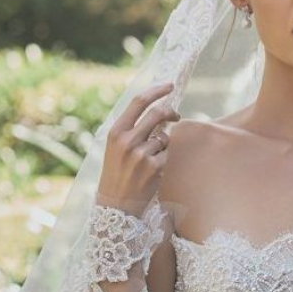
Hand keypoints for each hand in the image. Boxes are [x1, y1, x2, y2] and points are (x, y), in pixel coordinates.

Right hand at [96, 79, 180, 212]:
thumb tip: (158, 111)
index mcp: (116, 132)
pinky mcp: (154, 168)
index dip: (156, 90)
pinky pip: (167, 154)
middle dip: (171, 112)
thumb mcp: (116, 147)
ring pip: (164, 137)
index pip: (139, 102)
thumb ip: (132, 129)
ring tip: (150, 159)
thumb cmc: (117, 174)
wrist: (116, 205)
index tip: (169, 86)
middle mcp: (128, 140)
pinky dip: (164, 159)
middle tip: (176, 116)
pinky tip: (153, 171)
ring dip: (163, 144)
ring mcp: (141, 154)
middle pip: (157, 114)